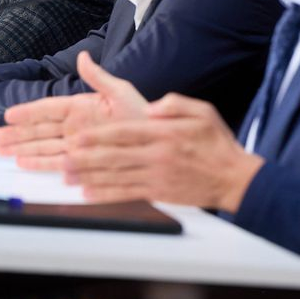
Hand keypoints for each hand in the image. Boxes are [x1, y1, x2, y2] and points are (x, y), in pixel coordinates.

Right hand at [0, 51, 146, 169]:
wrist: (157, 139)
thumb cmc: (141, 114)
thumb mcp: (120, 91)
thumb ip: (98, 77)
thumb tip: (84, 57)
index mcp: (79, 107)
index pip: (47, 109)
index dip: (27, 112)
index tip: (9, 114)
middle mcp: (74, 127)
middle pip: (39, 131)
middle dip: (17, 135)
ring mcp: (76, 144)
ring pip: (43, 147)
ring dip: (22, 149)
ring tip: (2, 151)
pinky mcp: (82, 160)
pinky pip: (57, 162)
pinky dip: (41, 163)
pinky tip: (24, 163)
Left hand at [63, 88, 264, 212]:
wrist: (235, 178)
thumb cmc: (217, 143)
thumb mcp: (202, 111)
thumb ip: (174, 104)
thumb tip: (152, 107)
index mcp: (164, 132)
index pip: (124, 132)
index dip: (98, 135)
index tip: (78, 136)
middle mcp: (158, 155)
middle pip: (114, 156)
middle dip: (85, 158)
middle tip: (63, 159)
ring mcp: (157, 176)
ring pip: (116, 176)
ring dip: (89, 177)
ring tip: (66, 176)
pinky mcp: (159, 192)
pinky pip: (127, 193)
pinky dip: (106, 194)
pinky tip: (89, 193)